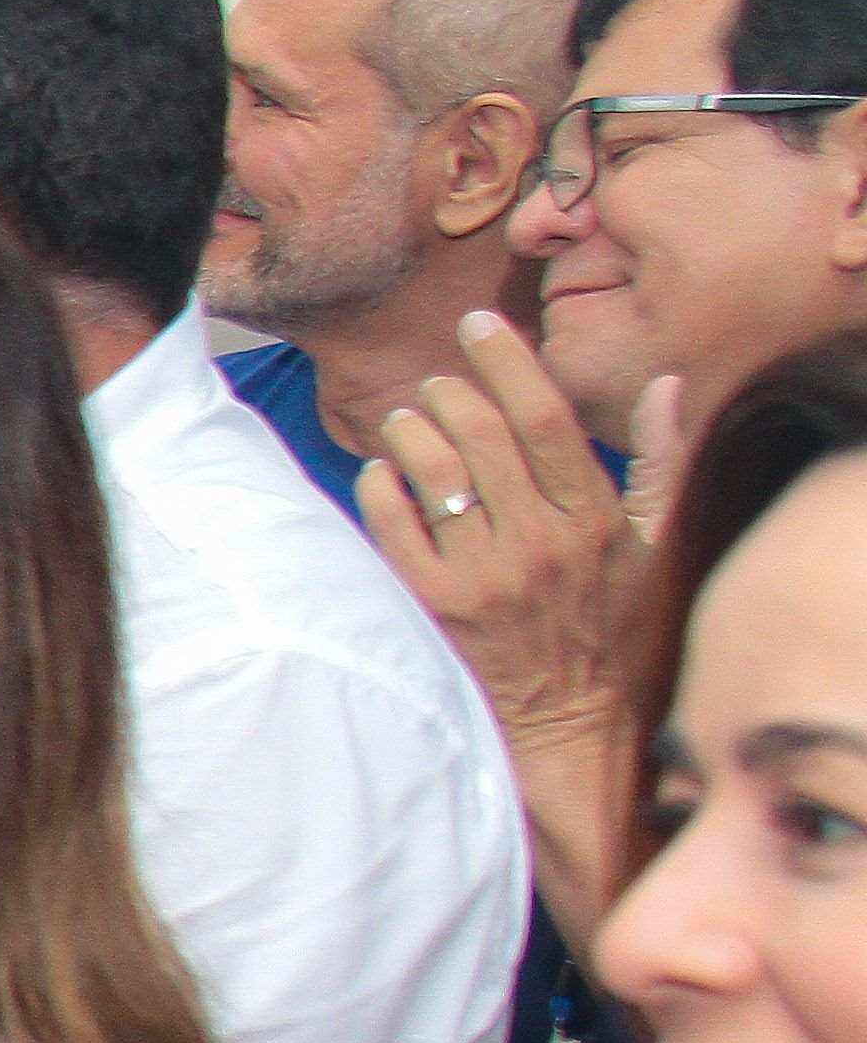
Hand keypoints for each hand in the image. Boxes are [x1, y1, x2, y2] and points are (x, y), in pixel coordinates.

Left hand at [358, 308, 644, 767]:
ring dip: (410, 431)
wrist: (567, 719)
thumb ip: (659, 460)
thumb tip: (664, 382)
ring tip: (406, 419)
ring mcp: (482, 575)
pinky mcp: (433, 605)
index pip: (545, 418)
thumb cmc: (614, 624)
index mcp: (591, 519)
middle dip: (450, 392)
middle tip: (436, 381)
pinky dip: (379, 485)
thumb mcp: (652, 544)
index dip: (508, 361)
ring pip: (432, 473)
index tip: (481, 323)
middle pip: (480, 435)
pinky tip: (381, 471)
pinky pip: (391, 525)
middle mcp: (537, 542)